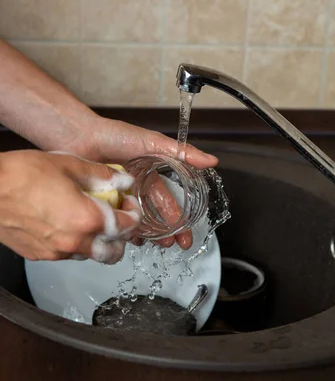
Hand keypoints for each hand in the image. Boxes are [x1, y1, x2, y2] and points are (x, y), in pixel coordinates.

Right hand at [0, 150, 141, 263]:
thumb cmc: (20, 175)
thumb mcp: (69, 165)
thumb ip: (102, 175)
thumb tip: (123, 180)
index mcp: (88, 219)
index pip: (126, 227)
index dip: (133, 214)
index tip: (129, 204)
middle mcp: (75, 242)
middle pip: (113, 253)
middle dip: (120, 238)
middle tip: (116, 219)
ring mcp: (56, 252)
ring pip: (89, 255)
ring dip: (96, 242)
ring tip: (88, 219)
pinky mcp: (39, 255)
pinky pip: (66, 254)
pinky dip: (73, 243)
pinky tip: (65, 224)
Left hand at [64, 116, 218, 248]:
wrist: (78, 136)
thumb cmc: (112, 135)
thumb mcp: (152, 143)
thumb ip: (182, 153)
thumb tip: (210, 160)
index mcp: (148, 177)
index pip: (168, 203)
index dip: (179, 220)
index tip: (185, 235)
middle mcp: (134, 189)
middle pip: (154, 218)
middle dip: (165, 233)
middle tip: (172, 245)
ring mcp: (117, 198)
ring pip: (135, 222)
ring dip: (144, 235)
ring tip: (151, 243)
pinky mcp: (100, 203)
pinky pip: (114, 221)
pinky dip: (121, 230)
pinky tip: (126, 237)